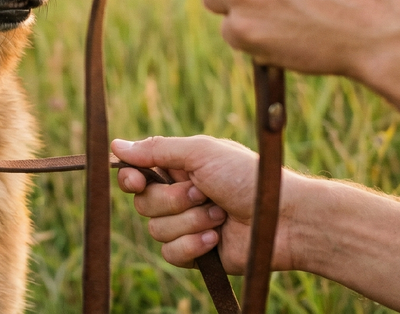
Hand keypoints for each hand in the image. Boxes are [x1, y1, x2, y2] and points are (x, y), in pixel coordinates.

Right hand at [113, 135, 299, 272]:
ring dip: (189, 222)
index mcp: (179, 167)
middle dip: (172, 200)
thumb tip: (116, 145)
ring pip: (155, 230)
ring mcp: (186, 224)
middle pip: (142, 203)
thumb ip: (157, 150)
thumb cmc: (247, 177)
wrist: (283, 218)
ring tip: (220, 215)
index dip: (131, 179)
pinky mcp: (195, 253)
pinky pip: (170, 254)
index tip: (137, 181)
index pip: (137, 173)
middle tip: (203, 192)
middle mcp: (179, 195)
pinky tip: (216, 239)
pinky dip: (192, 246)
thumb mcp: (201, 152)